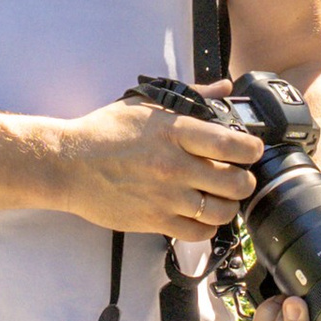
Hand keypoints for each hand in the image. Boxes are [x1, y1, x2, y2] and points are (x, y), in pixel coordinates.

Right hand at [45, 93, 259, 233]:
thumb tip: (223, 87)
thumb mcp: (147, 104)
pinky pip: (198, 233)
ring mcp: (166, 197)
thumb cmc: (104, 132)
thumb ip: (191, 96)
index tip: (251, 150)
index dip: (252, 150)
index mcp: (175, 132)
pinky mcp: (155, 221)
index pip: (233, 145)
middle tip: (238, 176)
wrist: (69, 165)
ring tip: (221, 197)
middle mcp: (174, 166)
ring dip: (229, 205)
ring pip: (223, 211)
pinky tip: (201, 216)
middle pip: (236, 182)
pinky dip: (207, 227)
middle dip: (244, 180)